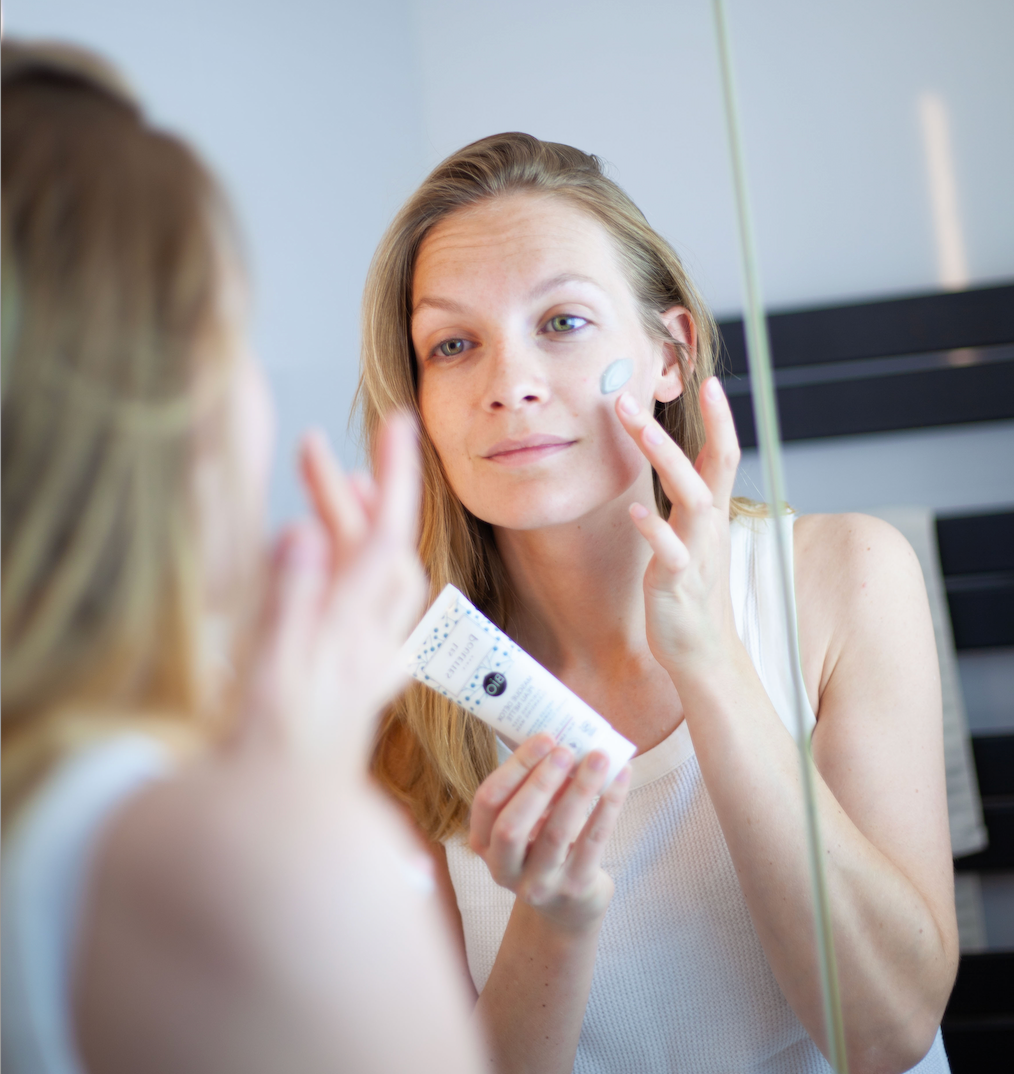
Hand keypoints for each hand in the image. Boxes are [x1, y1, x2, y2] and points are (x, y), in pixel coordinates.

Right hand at [238, 413, 426, 774]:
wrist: (284, 822)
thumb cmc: (266, 757)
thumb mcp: (266, 676)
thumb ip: (287, 603)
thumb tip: (305, 531)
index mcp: (347, 631)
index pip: (385, 539)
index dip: (393, 479)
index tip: (399, 425)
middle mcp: (367, 641)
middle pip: (383, 550)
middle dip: (358, 492)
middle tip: (316, 447)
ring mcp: (365, 661)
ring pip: (384, 579)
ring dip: (365, 530)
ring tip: (338, 488)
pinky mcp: (358, 683)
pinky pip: (377, 615)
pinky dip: (364, 576)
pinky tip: (349, 570)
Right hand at [469, 734, 630, 933]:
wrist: (568, 904)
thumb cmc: (544, 844)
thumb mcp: (527, 820)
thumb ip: (534, 786)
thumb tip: (563, 738)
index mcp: (483, 842)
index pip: (488, 801)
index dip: (515, 767)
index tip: (545, 737)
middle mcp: (503, 868)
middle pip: (512, 824)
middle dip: (540, 782)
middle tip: (566, 749)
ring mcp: (538, 884)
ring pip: (556, 833)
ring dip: (579, 789)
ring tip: (599, 757)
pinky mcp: (573, 888)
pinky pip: (592, 842)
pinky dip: (608, 806)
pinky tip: (619, 778)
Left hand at [614, 376, 741, 674]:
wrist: (704, 651)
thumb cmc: (693, 591)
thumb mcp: (694, 537)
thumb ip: (688, 498)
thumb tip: (674, 460)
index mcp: (713, 514)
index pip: (723, 456)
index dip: (721, 419)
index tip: (709, 381)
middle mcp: (710, 527)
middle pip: (707, 466)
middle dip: (679, 427)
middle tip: (636, 397)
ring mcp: (697, 554)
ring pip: (691, 498)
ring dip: (666, 459)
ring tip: (640, 429)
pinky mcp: (677, 583)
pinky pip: (670, 553)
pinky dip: (656, 531)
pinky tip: (635, 512)